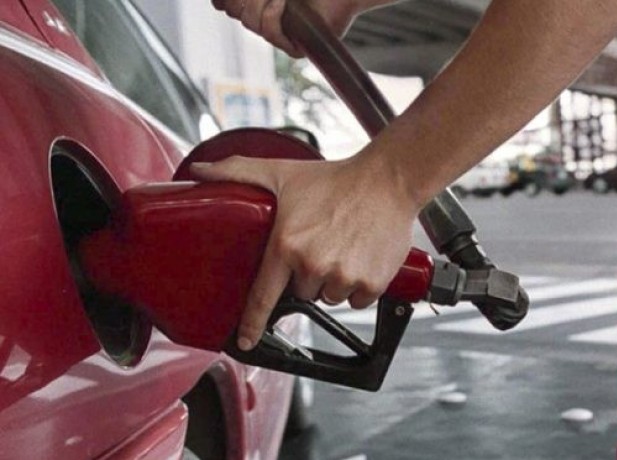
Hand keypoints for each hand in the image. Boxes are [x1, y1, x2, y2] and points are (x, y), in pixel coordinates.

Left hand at [191, 154, 420, 349]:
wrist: (387, 180)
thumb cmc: (335, 178)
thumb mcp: (281, 172)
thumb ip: (237, 172)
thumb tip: (199, 171)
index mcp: (287, 244)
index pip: (262, 296)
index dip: (251, 323)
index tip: (245, 341)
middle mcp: (314, 264)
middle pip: (302, 292)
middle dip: (307, 274)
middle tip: (319, 244)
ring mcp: (344, 276)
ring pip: (330, 296)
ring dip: (333, 281)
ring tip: (341, 247)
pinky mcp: (371, 282)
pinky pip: (357, 300)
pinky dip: (358, 285)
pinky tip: (360, 256)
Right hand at [211, 0, 362, 56]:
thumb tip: (217, 2)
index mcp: (259, 4)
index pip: (226, 4)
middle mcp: (267, 21)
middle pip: (235, 12)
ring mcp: (281, 37)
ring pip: (250, 23)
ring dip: (260, 2)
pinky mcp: (295, 49)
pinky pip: (270, 34)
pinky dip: (272, 14)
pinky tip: (281, 2)